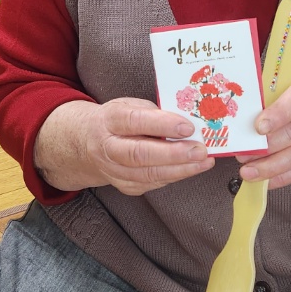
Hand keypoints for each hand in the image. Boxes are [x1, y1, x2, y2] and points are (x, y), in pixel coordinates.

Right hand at [35, 97, 213, 195]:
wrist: (86, 144)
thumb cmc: (115, 121)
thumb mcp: (129, 106)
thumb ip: (153, 112)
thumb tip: (185, 121)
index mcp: (109, 120)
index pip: (135, 122)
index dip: (162, 125)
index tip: (187, 127)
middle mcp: (108, 147)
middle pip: (140, 154)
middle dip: (174, 154)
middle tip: (200, 149)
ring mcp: (114, 170)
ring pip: (148, 174)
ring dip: (181, 169)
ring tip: (204, 161)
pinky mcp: (125, 186)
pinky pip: (152, 183)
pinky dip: (174, 176)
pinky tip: (191, 168)